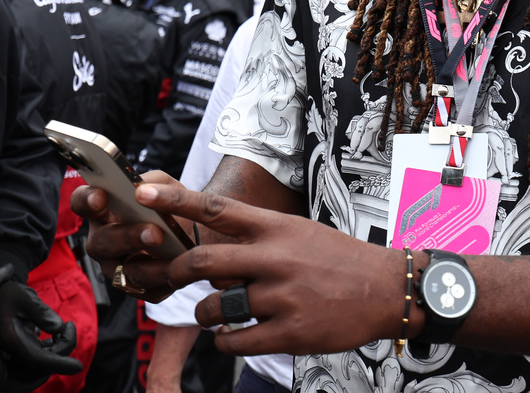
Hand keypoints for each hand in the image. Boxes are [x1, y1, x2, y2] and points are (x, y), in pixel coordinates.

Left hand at [0, 265, 68, 392]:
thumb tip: (8, 267)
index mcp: (13, 341)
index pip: (40, 343)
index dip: (56, 336)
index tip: (65, 325)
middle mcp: (14, 356)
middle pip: (45, 357)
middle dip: (62, 346)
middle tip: (67, 331)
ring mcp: (11, 369)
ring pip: (41, 369)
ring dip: (57, 359)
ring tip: (64, 340)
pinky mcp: (8, 380)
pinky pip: (31, 383)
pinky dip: (43, 376)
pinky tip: (55, 359)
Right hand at [70, 170, 190, 302]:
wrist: (191, 233)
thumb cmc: (168, 206)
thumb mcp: (164, 185)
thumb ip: (153, 182)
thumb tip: (144, 189)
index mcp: (102, 212)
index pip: (82, 204)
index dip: (86, 201)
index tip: (100, 196)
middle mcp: (103, 241)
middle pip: (103, 242)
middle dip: (127, 236)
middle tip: (153, 230)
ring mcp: (116, 267)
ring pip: (122, 270)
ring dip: (146, 260)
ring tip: (164, 243)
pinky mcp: (137, 288)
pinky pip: (146, 288)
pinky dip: (162, 275)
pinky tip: (176, 266)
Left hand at [135, 182, 407, 355]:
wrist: (386, 288)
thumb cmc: (338, 258)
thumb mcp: (299, 231)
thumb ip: (257, 238)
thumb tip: (211, 254)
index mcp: (276, 228)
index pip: (217, 208)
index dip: (175, 199)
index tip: (143, 189)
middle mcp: (275, 258)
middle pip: (204, 260)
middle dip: (177, 271)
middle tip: (173, 275)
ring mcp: (282, 296)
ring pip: (215, 306)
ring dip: (204, 312)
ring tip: (214, 312)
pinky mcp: (289, 332)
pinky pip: (235, 340)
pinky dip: (224, 340)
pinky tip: (232, 335)